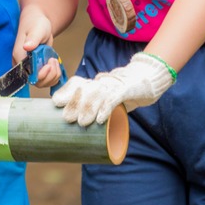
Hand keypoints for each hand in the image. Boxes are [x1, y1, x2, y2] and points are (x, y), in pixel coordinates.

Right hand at [13, 14, 62, 88]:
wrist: (38, 23)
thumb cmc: (35, 24)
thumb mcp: (36, 30)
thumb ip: (33, 39)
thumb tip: (27, 47)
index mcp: (19, 56)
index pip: (27, 74)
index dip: (39, 74)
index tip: (48, 65)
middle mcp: (23, 64)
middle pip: (35, 81)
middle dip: (49, 75)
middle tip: (53, 61)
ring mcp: (31, 67)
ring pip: (42, 82)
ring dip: (53, 75)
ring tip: (54, 60)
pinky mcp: (38, 68)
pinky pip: (47, 79)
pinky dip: (55, 75)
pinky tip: (55, 64)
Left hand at [52, 52, 174, 125]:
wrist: (149, 79)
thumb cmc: (125, 93)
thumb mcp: (109, 99)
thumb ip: (97, 107)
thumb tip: (81, 125)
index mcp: (95, 83)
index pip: (76, 83)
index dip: (65, 92)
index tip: (55, 102)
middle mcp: (101, 82)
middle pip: (83, 89)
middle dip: (73, 104)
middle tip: (66, 118)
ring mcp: (113, 84)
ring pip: (96, 94)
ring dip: (87, 109)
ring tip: (82, 123)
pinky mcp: (126, 90)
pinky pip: (113, 98)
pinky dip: (105, 109)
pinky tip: (100, 120)